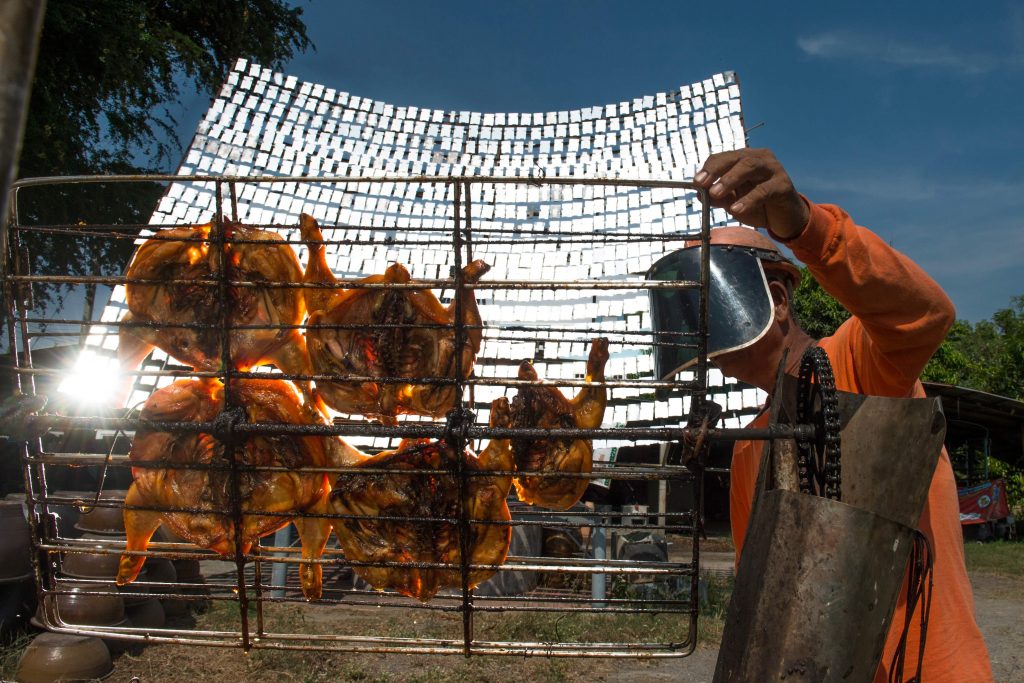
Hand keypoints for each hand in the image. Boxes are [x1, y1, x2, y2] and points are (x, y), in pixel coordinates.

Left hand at [694, 148, 808, 239]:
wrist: (785, 219)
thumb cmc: (758, 206)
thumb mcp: (733, 202)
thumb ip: (718, 197)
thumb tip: (699, 193)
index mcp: (745, 159)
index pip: (724, 157)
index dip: (709, 168)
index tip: (696, 182)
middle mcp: (760, 159)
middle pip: (736, 158)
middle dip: (716, 170)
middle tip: (702, 184)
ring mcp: (774, 169)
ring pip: (750, 167)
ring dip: (730, 179)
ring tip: (716, 193)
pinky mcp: (784, 185)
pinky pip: (764, 190)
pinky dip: (748, 200)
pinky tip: (736, 209)